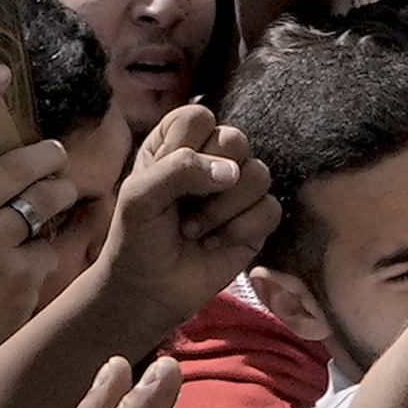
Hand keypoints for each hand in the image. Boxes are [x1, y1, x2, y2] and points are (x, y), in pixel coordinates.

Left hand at [94, 103, 279, 329]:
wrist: (147, 290)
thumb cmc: (137, 238)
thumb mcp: (139, 196)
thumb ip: (179, 169)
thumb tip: (233, 172)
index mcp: (178, 142)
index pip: (199, 117)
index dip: (184, 148)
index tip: (163, 180)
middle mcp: (212, 158)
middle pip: (236, 140)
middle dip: (207, 182)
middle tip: (182, 210)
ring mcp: (237, 188)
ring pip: (259, 174)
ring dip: (221, 210)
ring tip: (194, 231)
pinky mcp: (256, 219)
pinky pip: (270, 209)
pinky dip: (239, 231)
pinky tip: (215, 243)